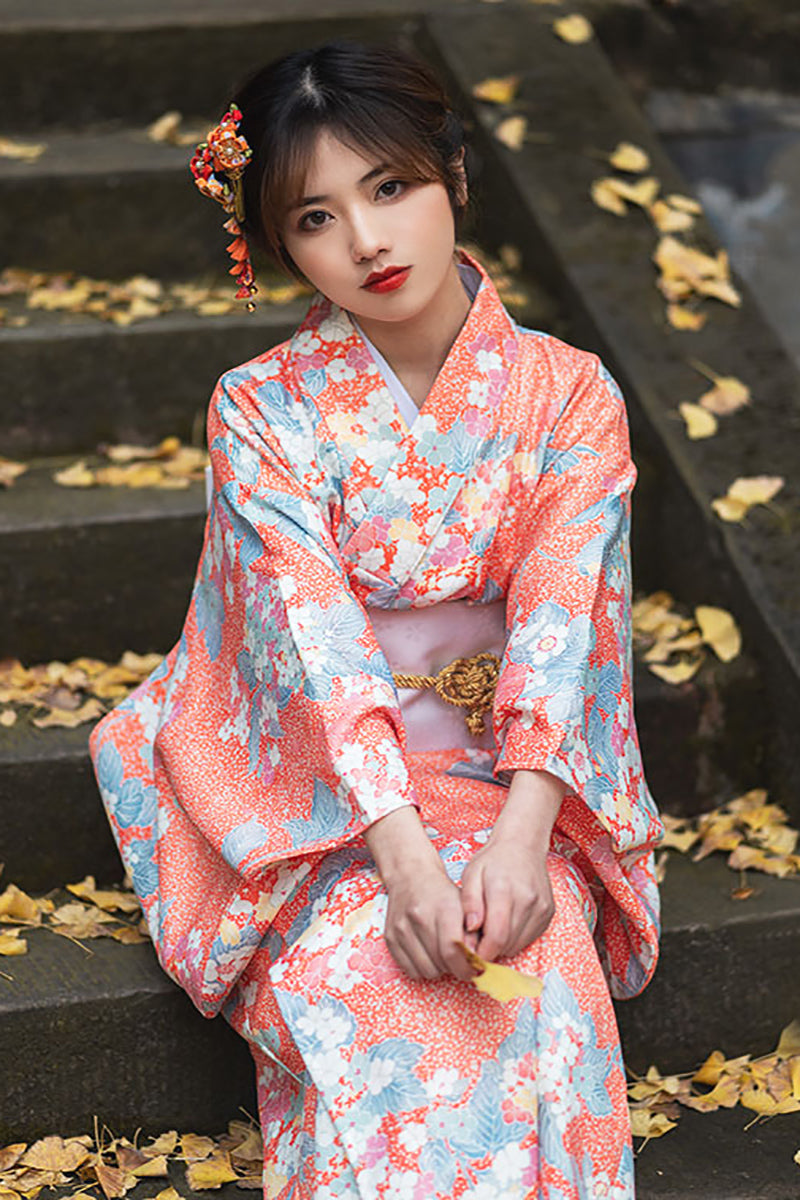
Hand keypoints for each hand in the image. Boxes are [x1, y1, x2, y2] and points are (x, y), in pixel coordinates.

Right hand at [364, 806, 474, 981]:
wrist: (410, 877)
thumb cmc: (441, 893)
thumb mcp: (464, 906)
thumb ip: (474, 933)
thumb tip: (477, 964)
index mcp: (443, 907)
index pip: (453, 950)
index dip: (467, 967)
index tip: (475, 970)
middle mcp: (419, 917)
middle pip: (441, 963)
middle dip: (455, 967)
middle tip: (460, 959)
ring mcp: (402, 929)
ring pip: (427, 971)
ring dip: (439, 968)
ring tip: (443, 953)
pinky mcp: (390, 938)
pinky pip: (411, 971)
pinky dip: (423, 968)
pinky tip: (429, 954)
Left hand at [460, 837, 553, 961]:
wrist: (523, 845)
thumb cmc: (492, 860)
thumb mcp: (471, 874)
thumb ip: (469, 902)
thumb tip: (470, 930)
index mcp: (504, 890)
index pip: (496, 936)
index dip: (482, 953)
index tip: (471, 954)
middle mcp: (527, 900)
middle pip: (507, 944)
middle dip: (490, 949)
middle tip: (477, 938)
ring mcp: (541, 908)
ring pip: (518, 944)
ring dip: (502, 944)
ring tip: (491, 927)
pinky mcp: (548, 913)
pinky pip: (529, 938)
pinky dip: (515, 938)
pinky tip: (506, 922)